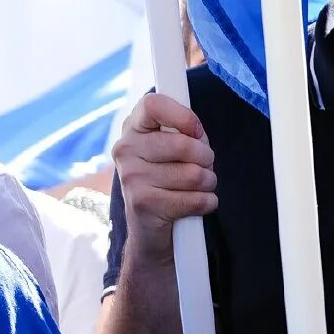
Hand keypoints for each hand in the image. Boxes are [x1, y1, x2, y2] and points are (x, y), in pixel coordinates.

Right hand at [111, 90, 215, 250]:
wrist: (150, 229)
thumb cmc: (171, 180)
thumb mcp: (175, 148)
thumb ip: (185, 132)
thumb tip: (196, 131)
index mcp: (134, 128)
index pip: (153, 104)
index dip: (183, 116)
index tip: (196, 131)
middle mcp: (126, 150)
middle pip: (184, 144)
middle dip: (206, 158)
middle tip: (202, 166)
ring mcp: (131, 177)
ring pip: (195, 174)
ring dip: (207, 183)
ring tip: (196, 187)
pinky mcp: (143, 203)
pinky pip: (196, 199)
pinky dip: (206, 203)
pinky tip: (195, 204)